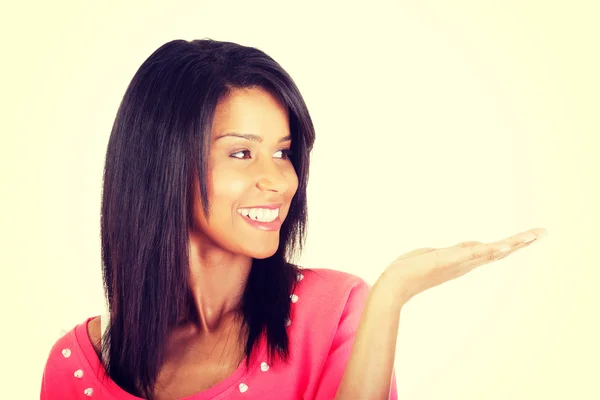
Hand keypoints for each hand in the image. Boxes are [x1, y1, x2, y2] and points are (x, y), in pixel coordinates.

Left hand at [379, 228, 547, 304]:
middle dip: (520, 242)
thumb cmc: (410, 270)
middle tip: (542, 233)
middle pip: (498, 251)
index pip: (492, 250)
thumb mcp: (435, 255)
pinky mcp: (447, 260)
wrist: (394, 284)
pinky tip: (501, 247)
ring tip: (531, 236)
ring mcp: (457, 262)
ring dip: (511, 244)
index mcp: (462, 261)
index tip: (531, 236)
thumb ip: (453, 251)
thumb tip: (470, 247)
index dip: (512, 244)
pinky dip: (487, 250)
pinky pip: (470, 254)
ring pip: (489, 252)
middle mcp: (464, 263)